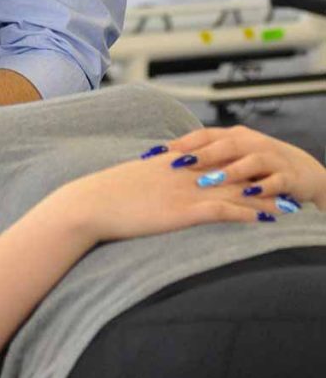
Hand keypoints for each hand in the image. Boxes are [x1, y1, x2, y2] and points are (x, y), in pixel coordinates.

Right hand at [62, 151, 281, 243]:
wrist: (90, 203)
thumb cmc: (104, 194)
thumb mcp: (131, 177)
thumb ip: (150, 174)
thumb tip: (154, 175)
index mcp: (170, 163)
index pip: (212, 158)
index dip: (238, 163)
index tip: (258, 168)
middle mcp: (181, 173)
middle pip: (230, 172)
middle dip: (259, 178)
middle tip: (282, 182)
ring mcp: (182, 191)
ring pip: (232, 191)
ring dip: (262, 198)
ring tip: (286, 204)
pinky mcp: (181, 211)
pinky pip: (221, 211)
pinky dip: (245, 214)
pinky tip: (262, 219)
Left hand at [168, 125, 325, 210]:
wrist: (304, 172)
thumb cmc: (259, 166)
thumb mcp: (233, 157)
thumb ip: (206, 158)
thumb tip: (168, 162)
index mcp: (234, 136)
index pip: (204, 135)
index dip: (181, 142)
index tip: (157, 153)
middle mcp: (251, 143)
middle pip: (224, 144)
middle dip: (201, 154)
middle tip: (179, 164)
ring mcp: (271, 158)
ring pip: (249, 161)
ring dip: (230, 171)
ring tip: (210, 180)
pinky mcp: (289, 176)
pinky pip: (276, 181)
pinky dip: (264, 186)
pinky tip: (250, 193)